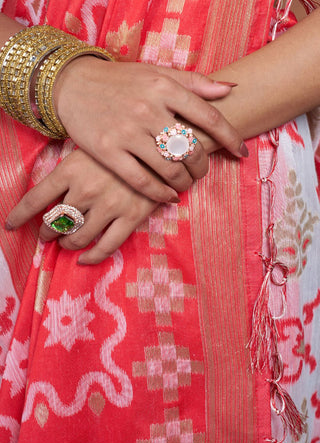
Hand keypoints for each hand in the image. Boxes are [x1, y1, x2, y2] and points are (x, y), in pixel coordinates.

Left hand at [5, 148, 157, 263]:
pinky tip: (83, 260)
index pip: (35, 198)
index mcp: (71, 169)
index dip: (20, 215)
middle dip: (47, 232)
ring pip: (77, 237)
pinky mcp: (130, 217)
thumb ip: (71, 171)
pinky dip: (91, 257)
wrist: (165, 143)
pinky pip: (105, 247)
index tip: (11, 225)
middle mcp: (86, 189)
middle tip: (47, 234)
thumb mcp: (90, 148)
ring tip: (66, 244)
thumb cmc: (123, 144)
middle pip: (55, 222)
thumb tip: (53, 197)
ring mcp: (109, 205)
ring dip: (67, 245)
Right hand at [54, 58, 247, 202]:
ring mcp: (126, 132)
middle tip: (200, 172)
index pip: (209, 117)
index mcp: (164, 87)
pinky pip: (142, 181)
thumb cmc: (121, 81)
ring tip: (184, 184)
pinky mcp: (108, 152)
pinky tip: (168, 196)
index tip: (241, 153)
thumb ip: (194, 82)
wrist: (74, 85)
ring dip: (184, 183)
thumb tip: (230, 89)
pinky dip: (160, 194)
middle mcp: (147, 109)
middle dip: (202, 166)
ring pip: (169, 169)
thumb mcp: (156, 73)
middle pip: (190, 149)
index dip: (230, 138)